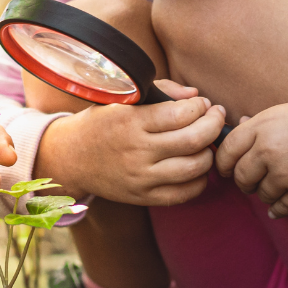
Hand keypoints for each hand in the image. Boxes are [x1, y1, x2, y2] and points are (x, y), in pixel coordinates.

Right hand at [36, 80, 225, 205]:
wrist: (71, 158)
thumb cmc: (102, 122)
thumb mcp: (123, 98)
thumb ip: (162, 91)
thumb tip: (196, 96)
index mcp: (131, 121)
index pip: (182, 113)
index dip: (201, 106)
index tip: (202, 103)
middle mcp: (137, 151)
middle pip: (194, 140)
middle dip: (214, 125)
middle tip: (216, 117)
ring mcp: (141, 177)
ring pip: (195, 167)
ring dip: (209, 152)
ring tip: (205, 142)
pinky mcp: (143, 197)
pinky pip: (185, 193)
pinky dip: (200, 179)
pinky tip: (196, 166)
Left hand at [213, 96, 287, 217]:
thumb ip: (260, 124)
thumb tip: (236, 126)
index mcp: (263, 126)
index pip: (226, 150)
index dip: (223, 162)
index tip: (226, 169)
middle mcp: (270, 151)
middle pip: (240, 176)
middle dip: (245, 181)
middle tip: (254, 180)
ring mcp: (286, 175)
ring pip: (261, 194)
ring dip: (268, 192)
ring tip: (286, 181)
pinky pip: (279, 209)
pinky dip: (281, 207)